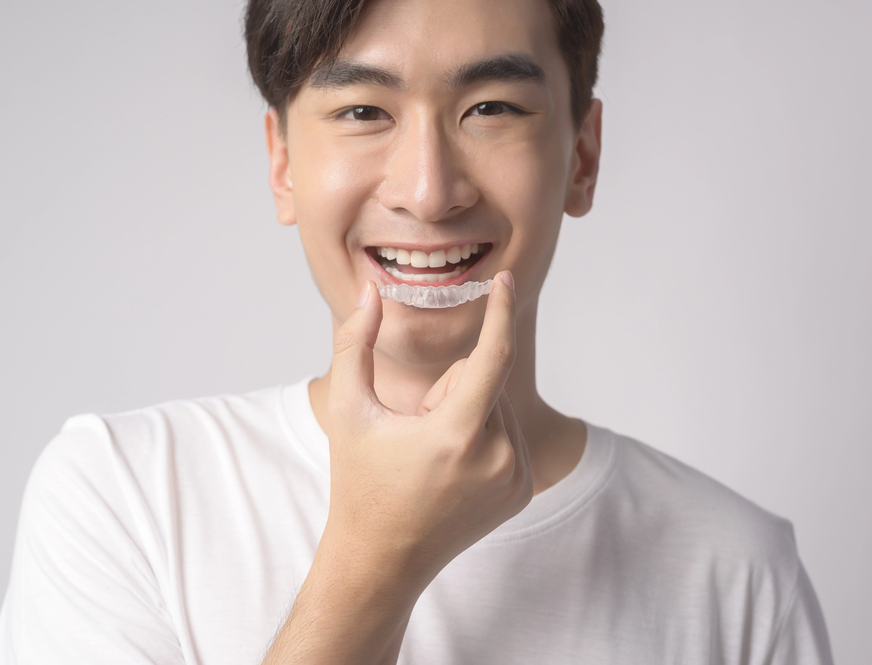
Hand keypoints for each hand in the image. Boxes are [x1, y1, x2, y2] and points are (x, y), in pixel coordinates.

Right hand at [323, 271, 531, 589]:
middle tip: (415, 431)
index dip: (499, 312)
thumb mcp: (347, 410)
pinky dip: (483, 436)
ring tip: (431, 455)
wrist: (381, 560)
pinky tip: (451, 469)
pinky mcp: (524, 490)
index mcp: (457, 435)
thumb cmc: (359, 483)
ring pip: (497, 407)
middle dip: (451, 389)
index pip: (493, 355)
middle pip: (484, 382)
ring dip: (467, 412)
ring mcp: (516, 478)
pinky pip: (509, 435)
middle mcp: (498, 458)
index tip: (505, 281)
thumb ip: (355, 344)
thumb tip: (372, 293)